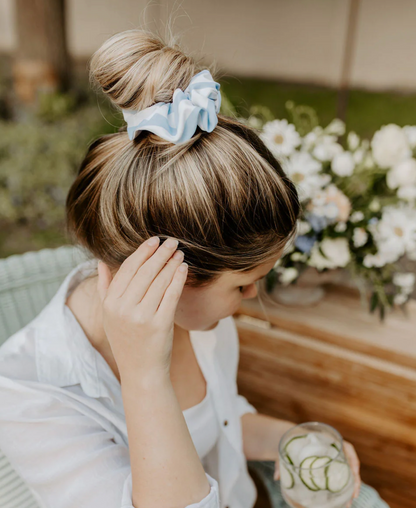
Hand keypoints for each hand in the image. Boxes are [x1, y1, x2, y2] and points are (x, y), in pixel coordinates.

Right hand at [96, 237, 187, 380]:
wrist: (141, 372)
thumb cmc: (127, 341)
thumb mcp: (109, 316)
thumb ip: (104, 288)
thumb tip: (100, 263)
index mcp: (110, 304)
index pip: (127, 269)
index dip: (142, 252)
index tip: (154, 241)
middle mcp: (123, 309)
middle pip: (144, 272)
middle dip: (160, 253)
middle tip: (172, 241)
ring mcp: (141, 317)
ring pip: (159, 281)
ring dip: (171, 263)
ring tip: (179, 253)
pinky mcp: (160, 324)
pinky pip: (171, 295)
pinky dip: (178, 279)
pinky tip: (183, 268)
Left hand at [273, 439, 360, 506]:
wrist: (289, 441)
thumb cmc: (291, 443)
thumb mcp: (287, 449)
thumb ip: (281, 460)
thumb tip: (277, 476)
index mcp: (327, 440)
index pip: (347, 448)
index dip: (352, 460)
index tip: (354, 472)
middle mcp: (334, 449)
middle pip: (350, 463)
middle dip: (354, 480)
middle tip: (353, 496)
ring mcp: (334, 459)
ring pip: (347, 472)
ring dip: (350, 487)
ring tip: (348, 503)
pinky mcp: (331, 467)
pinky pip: (341, 476)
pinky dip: (343, 487)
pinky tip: (342, 500)